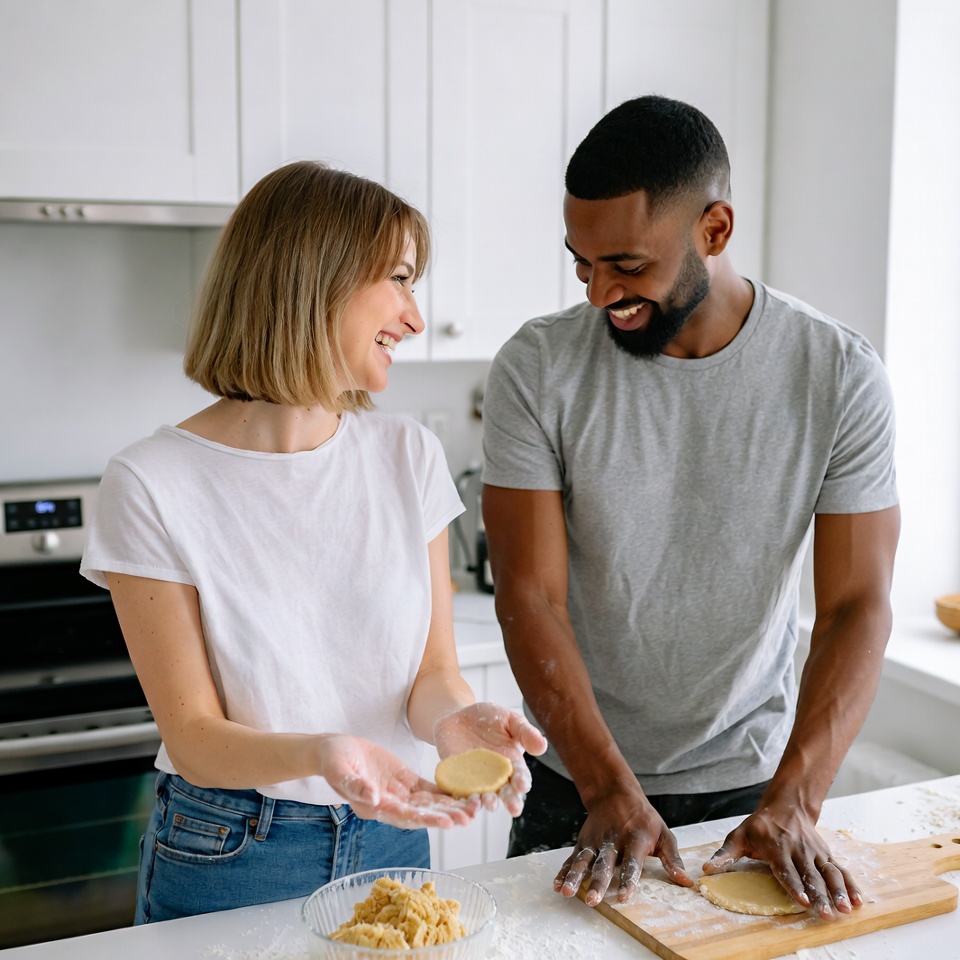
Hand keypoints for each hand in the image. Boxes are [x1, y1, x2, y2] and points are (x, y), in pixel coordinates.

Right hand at [320, 734, 479, 828]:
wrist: (334, 750)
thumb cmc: (333, 761)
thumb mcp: (338, 770)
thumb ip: (355, 785)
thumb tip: (372, 798)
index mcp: (374, 807)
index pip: (405, 816)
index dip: (427, 820)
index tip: (448, 823)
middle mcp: (390, 805)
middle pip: (423, 814)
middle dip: (447, 816)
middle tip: (471, 818)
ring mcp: (399, 794)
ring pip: (429, 803)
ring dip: (451, 806)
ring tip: (475, 808)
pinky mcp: (406, 781)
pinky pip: (428, 789)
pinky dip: (445, 792)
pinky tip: (463, 792)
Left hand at [433, 702, 546, 815]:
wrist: (458, 717)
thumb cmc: (487, 718)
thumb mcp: (509, 720)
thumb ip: (525, 732)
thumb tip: (543, 746)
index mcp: (512, 764)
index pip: (520, 776)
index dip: (522, 781)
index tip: (523, 786)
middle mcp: (496, 777)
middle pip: (506, 792)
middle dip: (511, 800)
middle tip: (514, 808)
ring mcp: (476, 781)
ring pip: (484, 797)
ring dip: (488, 803)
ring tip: (490, 805)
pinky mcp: (457, 782)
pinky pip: (460, 795)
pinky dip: (462, 803)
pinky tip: (465, 806)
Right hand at [556, 783, 692, 905]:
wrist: (615, 792)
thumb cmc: (643, 818)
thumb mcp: (663, 833)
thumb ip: (671, 859)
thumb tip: (685, 882)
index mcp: (635, 840)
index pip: (632, 863)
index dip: (628, 881)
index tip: (624, 897)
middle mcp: (613, 841)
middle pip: (604, 864)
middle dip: (598, 883)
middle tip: (593, 900)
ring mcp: (595, 842)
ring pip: (584, 861)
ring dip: (575, 877)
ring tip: (568, 892)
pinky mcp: (583, 842)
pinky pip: (572, 859)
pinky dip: (564, 872)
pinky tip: (558, 885)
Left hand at [701, 799, 861, 919]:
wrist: (786, 805)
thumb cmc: (759, 825)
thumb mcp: (738, 836)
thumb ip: (725, 855)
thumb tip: (707, 870)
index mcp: (777, 847)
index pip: (786, 869)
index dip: (795, 886)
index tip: (803, 901)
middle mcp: (799, 850)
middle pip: (811, 875)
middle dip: (820, 895)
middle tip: (827, 913)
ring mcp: (815, 852)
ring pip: (829, 873)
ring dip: (840, 891)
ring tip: (847, 908)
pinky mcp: (826, 853)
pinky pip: (840, 869)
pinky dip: (851, 885)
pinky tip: (859, 900)